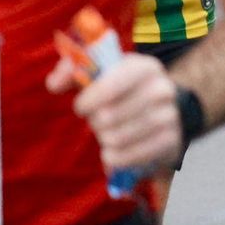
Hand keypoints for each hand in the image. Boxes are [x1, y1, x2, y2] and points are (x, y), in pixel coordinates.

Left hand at [46, 53, 180, 174]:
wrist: (161, 108)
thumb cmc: (120, 89)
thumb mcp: (98, 73)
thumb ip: (70, 71)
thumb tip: (55, 83)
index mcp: (145, 67)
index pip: (110, 86)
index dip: (88, 100)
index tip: (82, 106)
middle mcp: (162, 89)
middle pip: (108, 117)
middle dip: (95, 122)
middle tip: (99, 120)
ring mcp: (169, 116)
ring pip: (115, 139)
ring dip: (103, 139)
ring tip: (109, 133)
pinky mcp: (170, 142)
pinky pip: (126, 157)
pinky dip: (112, 157)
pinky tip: (116, 149)